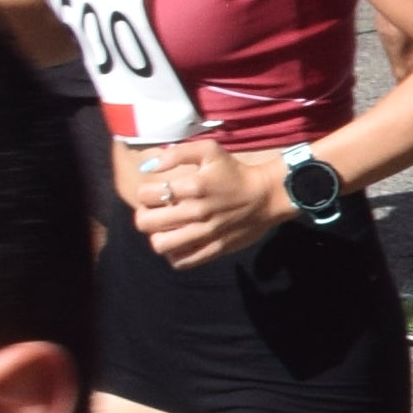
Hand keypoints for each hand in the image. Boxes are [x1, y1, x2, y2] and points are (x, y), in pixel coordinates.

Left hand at [115, 137, 277, 268]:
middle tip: (155, 211)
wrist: (268, 196)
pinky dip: (174, 255)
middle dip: (144, 215)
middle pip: (146, 222)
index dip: (145, 193)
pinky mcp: (215, 249)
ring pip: (160, 244)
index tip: (155, 192)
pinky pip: (182, 261)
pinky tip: (180, 243)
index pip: (146, 195)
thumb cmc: (235, 172)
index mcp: (193, 186)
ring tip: (166, 229)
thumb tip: (147, 167)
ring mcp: (205, 233)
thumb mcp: (208, 151)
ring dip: (157, 236)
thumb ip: (176, 153)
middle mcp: (196, 212)